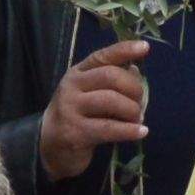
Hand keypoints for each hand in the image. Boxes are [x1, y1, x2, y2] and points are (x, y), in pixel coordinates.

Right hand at [40, 40, 156, 180]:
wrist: (49, 146)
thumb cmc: (77, 115)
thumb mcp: (89, 93)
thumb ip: (111, 80)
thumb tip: (136, 70)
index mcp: (77, 73)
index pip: (102, 57)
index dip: (124, 50)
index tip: (145, 47)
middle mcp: (71, 87)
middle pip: (110, 76)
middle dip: (134, 88)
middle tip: (141, 102)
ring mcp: (70, 109)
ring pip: (111, 100)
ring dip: (132, 110)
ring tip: (138, 119)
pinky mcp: (75, 132)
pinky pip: (109, 128)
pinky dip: (129, 130)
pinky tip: (141, 131)